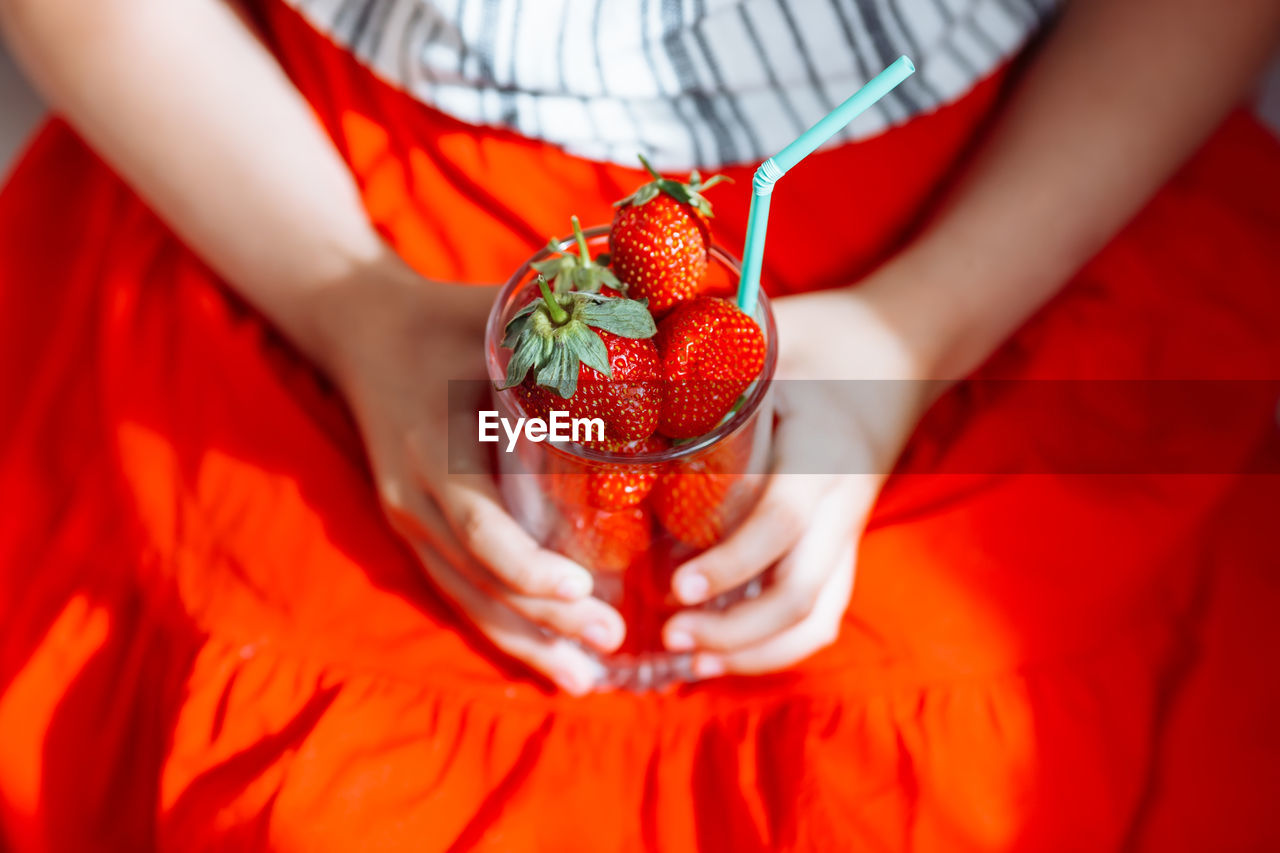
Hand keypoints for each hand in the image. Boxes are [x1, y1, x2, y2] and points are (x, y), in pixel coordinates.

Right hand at [307, 257, 624, 694]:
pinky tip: (543, 655)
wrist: (360, 327)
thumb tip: (664, 341)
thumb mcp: (498, 319)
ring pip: (467, 597)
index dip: (529, 569)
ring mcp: (410, 518)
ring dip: (525, 640)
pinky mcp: (415, 527)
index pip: (480, 528)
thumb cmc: (445, 319)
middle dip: (545, 621)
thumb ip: (567, 337)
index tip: (584, 591)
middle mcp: (415, 497)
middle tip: (612, 642)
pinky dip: (499, 626)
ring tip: (585, 678)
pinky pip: (456, 589)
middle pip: (480, 579)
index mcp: (434, 450)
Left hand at [661, 281, 940, 676]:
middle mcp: (841, 501)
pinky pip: (822, 611)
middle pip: (801, 590)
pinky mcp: (843, 545)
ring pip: (817, 615)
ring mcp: (847, 530)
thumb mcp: (768, 345)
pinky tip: (723, 655)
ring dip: (754, 650)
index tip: (676, 586)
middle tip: (668, 631)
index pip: (782, 518)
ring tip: (691, 659)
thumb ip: (711, 373)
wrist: (898, 349)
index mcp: (822, 449)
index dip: (731, 561)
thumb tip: (619, 394)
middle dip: (735, 628)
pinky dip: (775, 645)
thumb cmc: (821, 341)